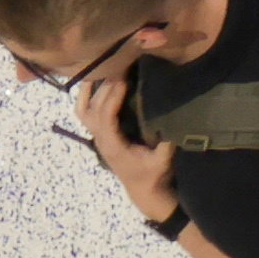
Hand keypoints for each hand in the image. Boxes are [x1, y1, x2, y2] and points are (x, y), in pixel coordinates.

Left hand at [73, 72, 170, 213]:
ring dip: (89, 90)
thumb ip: (166, 145)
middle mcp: (100, 139)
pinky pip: (86, 112)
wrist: (144, 190)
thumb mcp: (163, 161)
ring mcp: (97, 136)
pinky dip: (88, 96)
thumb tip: (175, 122)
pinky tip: (97, 82)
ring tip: (100, 69)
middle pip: (92, 110)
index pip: (105, 117)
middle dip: (103, 88)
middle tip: (118, 67)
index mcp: (113, 145)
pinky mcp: (100, 133)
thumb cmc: (154, 175)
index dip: (112, 98)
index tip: (123, 79)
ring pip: (83, 110)